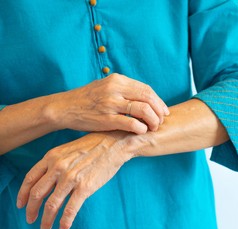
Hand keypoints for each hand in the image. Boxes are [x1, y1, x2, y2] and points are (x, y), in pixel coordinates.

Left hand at [16, 132, 131, 228]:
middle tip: (31, 219)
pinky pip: (70, 209)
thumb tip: (48, 181)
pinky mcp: (85, 187)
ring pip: (51, 205)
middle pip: (37, 194)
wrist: (115, 144)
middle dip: (32, 210)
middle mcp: (58, 167)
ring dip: (46, 220)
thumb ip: (56, 163)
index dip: (23, 195)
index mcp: (52, 157)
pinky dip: (65, 221)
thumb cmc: (94, 146)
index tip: (21, 205)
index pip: (30, 179)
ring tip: (45, 228)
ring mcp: (71, 178)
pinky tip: (63, 228)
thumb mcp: (69, 149)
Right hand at [50, 73, 169, 133]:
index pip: (146, 89)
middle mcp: (115, 89)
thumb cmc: (88, 99)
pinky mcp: (106, 119)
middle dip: (159, 111)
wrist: (65, 108)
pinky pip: (131, 123)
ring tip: (154, 127)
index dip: (158, 101)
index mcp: (117, 80)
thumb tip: (146, 98)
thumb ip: (125, 90)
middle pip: (148, 98)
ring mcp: (111, 104)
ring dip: (153, 120)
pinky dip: (141, 127)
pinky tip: (142, 131)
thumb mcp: (106, 87)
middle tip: (162, 120)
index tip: (164, 110)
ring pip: (143, 110)